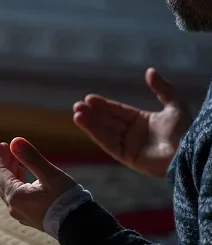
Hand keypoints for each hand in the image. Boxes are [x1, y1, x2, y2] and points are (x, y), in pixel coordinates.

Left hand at [0, 137, 76, 230]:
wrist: (78, 226)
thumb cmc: (65, 199)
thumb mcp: (49, 175)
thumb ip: (31, 157)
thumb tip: (15, 141)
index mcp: (15, 196)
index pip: (0, 173)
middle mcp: (14, 207)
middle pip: (2, 181)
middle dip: (4, 163)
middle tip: (5, 147)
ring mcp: (21, 214)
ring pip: (10, 189)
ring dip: (11, 173)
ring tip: (16, 158)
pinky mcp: (30, 217)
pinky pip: (17, 197)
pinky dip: (17, 183)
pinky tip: (23, 175)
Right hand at [73, 68, 191, 176]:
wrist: (186, 152)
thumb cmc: (183, 130)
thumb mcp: (174, 104)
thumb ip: (162, 88)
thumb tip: (149, 71)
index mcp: (142, 121)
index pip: (118, 111)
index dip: (104, 105)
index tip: (88, 98)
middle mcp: (133, 133)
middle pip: (108, 121)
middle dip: (92, 114)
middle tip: (76, 105)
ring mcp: (128, 145)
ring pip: (105, 131)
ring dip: (90, 123)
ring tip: (76, 114)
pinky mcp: (126, 157)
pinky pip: (107, 143)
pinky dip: (95, 134)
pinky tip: (85, 124)